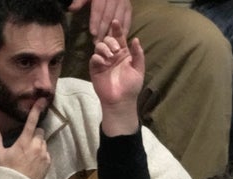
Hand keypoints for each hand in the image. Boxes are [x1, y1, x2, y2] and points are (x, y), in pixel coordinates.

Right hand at [0, 98, 50, 178]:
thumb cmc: (6, 170)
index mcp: (24, 141)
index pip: (32, 122)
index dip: (37, 110)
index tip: (42, 100)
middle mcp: (37, 146)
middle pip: (40, 132)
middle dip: (34, 133)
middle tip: (25, 141)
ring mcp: (44, 155)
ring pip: (43, 142)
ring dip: (38, 143)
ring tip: (28, 154)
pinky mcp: (48, 163)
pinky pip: (46, 153)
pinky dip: (41, 153)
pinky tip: (33, 161)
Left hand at [69, 0, 132, 40]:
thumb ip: (80, 0)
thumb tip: (71, 9)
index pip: (98, 10)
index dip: (95, 21)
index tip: (93, 33)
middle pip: (108, 17)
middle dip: (103, 31)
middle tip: (99, 44)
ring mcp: (123, 3)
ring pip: (119, 20)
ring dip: (113, 33)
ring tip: (108, 45)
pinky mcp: (129, 8)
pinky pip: (128, 21)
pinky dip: (124, 31)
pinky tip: (120, 40)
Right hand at [90, 20, 143, 134]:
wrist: (121, 101)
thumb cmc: (131, 87)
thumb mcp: (139, 70)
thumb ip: (138, 55)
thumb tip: (136, 39)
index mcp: (123, 54)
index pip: (119, 38)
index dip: (117, 29)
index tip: (116, 22)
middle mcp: (112, 55)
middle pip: (107, 39)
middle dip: (111, 41)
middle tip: (116, 49)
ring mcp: (103, 61)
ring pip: (99, 46)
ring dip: (104, 48)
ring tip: (110, 56)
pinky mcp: (95, 68)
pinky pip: (94, 58)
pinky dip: (98, 58)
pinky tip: (104, 63)